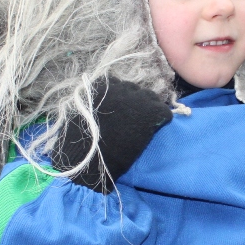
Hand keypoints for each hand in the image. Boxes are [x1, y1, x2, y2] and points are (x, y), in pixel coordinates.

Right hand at [50, 76, 171, 192]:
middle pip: (136, 91)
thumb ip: (94, 104)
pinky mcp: (150, 112)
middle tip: (132, 122)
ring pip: (152, 99)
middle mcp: (121, 87)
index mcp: (102, 85)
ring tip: (144, 127)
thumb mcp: (82, 113)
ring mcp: (137, 99)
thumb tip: (103, 106)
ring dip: (149, 110)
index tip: (119, 114)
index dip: (121, 100)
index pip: (119, 85)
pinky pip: (164, 112)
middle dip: (136, 104)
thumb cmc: (80, 142)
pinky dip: (162, 121)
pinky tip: (153, 131)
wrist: (88, 159)